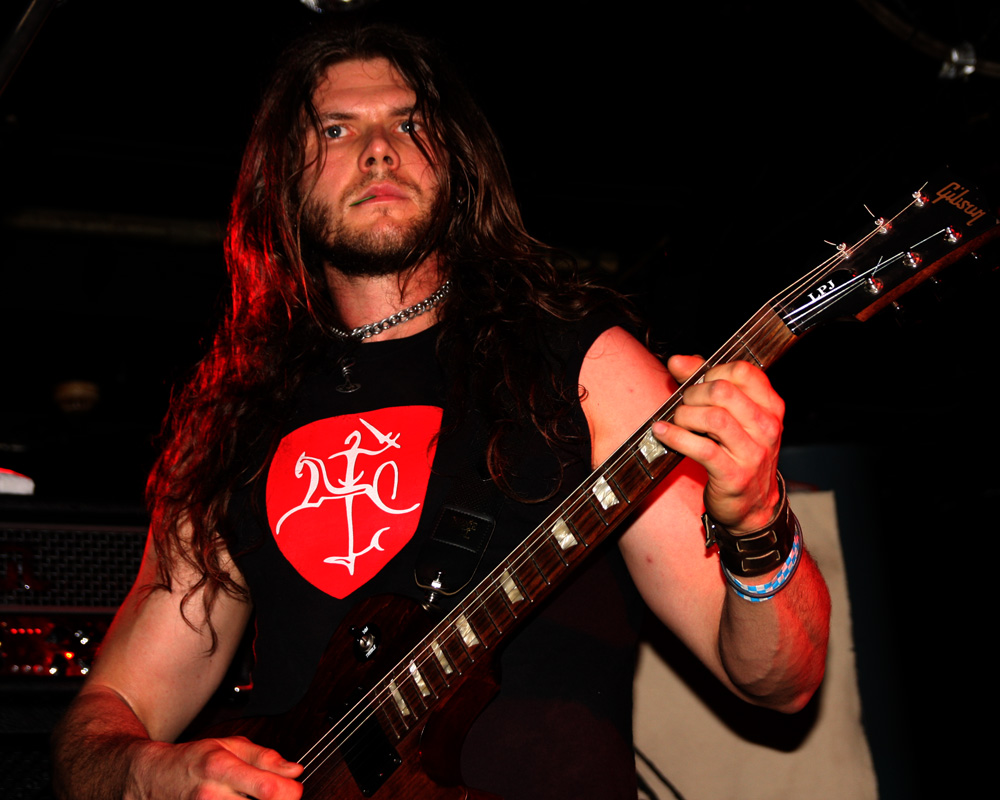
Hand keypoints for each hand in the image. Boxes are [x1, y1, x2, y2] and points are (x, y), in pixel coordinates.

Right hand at [132, 736, 303, 799]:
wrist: (150, 779)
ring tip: (255, 799)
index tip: (292, 788)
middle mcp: (212, 797)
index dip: (292, 791)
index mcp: (222, 769)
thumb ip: (265, 758)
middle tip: (275, 796)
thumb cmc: (192, 760)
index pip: (270, 790)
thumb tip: (294, 771)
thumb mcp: (229, 745)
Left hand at [651, 355, 783, 531]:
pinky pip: (702, 448)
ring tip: (677, 420)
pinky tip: (663, 433)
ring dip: (685, 415)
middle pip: (723, 391)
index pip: (742, 371)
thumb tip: (678, 361)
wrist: (752, 505)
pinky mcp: (734, 475)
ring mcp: (753, 453)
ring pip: (713, 418)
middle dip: (693, 394)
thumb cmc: (738, 454)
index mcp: (770, 406)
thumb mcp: (732, 417)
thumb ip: (706, 384)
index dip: (712, 371)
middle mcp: (767, 427)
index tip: (697, 383)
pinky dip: (676, 437)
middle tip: (684, 405)